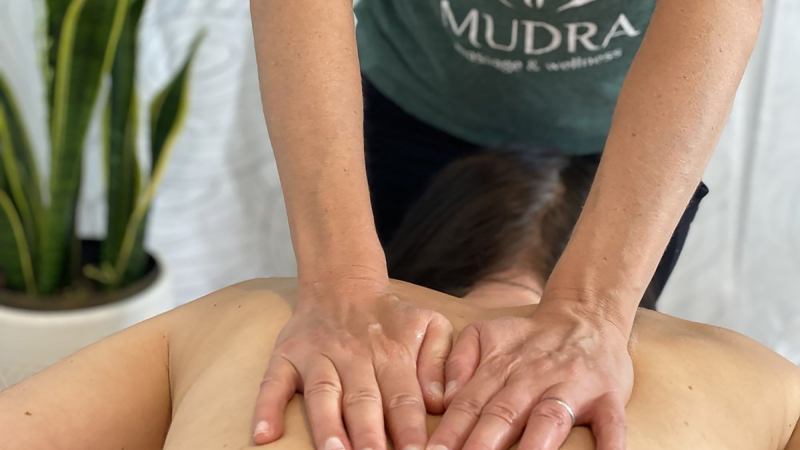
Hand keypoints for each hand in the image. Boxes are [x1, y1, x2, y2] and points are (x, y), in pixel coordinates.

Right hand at [251, 275, 452, 449]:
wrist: (342, 282)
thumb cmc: (391, 317)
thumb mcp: (430, 324)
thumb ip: (440, 361)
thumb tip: (440, 400)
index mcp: (391, 355)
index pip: (403, 398)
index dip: (410, 430)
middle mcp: (353, 357)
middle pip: (362, 401)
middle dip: (368, 436)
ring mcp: (316, 357)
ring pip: (321, 394)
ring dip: (326, 425)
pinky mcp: (286, 356)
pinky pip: (272, 382)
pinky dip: (266, 407)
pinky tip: (263, 435)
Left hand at [427, 299, 632, 449]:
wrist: (586, 312)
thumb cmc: (530, 337)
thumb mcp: (485, 333)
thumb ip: (459, 361)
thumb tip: (442, 399)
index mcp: (501, 368)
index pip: (469, 404)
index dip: (449, 432)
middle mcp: (534, 379)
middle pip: (503, 415)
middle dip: (481, 444)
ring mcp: (573, 388)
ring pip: (549, 420)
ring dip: (533, 446)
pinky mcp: (608, 398)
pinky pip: (612, 426)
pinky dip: (610, 447)